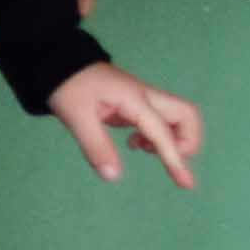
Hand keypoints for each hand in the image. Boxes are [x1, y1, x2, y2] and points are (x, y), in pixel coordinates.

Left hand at [45, 62, 204, 188]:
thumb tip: (114, 177)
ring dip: (172, 140)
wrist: (61, 64)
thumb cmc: (67, 85)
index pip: (162, 132)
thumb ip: (96, 146)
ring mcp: (144, 100)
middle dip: (186, 142)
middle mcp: (146, 97)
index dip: (175, 159)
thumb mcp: (75, 116)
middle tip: (162, 156)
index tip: (187, 185)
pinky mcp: (137, 105)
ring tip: (140, 147)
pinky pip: (162, 123)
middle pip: (188, 116)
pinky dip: (157, 138)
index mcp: (134, 99)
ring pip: (178, 119)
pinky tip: (134, 142)